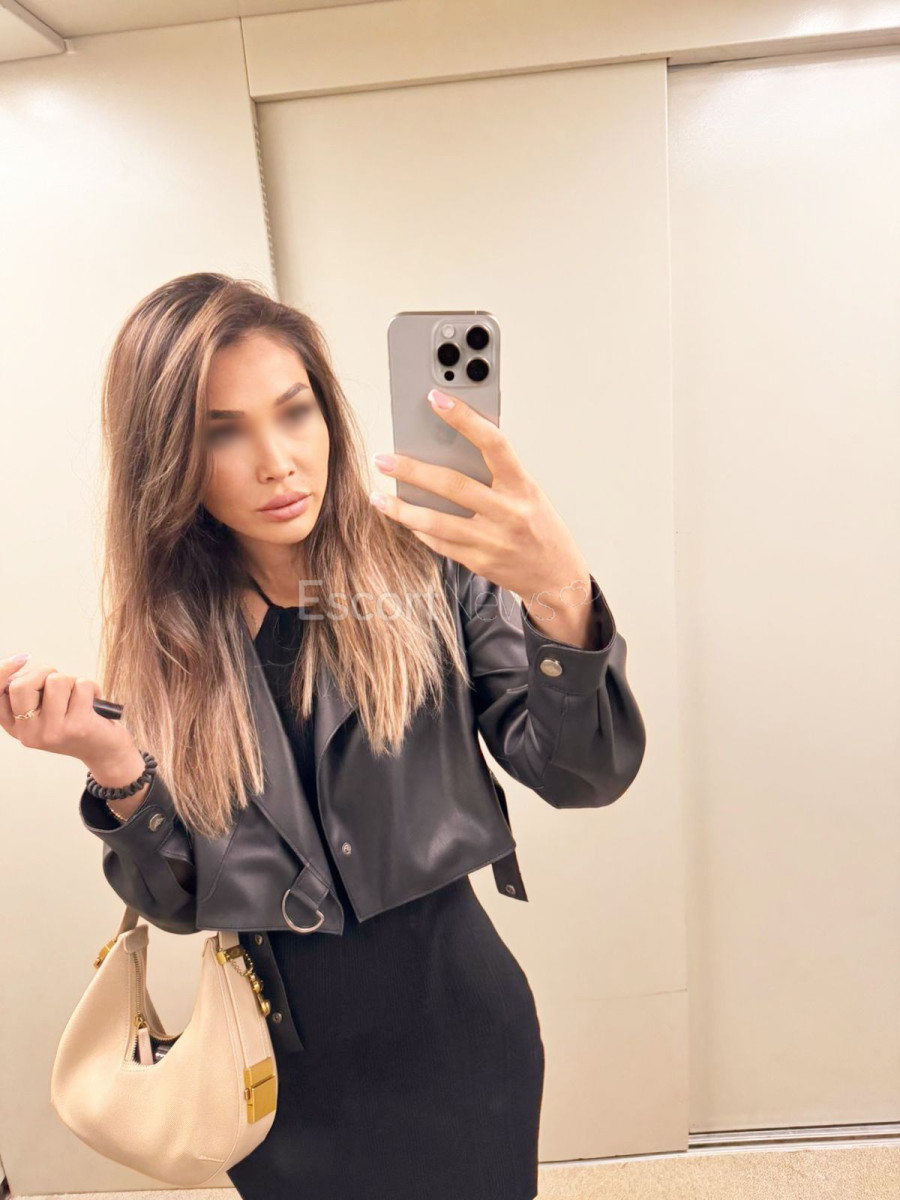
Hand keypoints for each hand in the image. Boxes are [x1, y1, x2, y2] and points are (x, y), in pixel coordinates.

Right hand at [0, 653, 133, 768]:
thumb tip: (20, 661)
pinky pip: (81, 686)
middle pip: (21, 685)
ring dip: (72, 680)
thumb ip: (30, 692)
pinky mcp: (77, 727)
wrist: (105, 750)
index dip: (2, 672)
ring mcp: (51, 732)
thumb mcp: (46, 711)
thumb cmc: (75, 722)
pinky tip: (94, 701)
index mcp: (15, 726)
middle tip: (61, 683)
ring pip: (55, 681)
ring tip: (79, 696)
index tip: (20, 659)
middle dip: (45, 672)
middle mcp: (29, 734)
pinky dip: (92, 687)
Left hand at [370, 388, 594, 608]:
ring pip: (437, 521)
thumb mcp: (528, 492)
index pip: (493, 443)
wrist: (557, 576)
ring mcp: (492, 541)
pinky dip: (418, 529)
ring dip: (402, 509)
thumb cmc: (540, 526)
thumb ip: (497, 472)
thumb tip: (452, 444)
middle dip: (413, 471)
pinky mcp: (478, 562)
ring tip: (378, 497)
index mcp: (522, 486)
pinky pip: (440, 543)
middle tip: (384, 459)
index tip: (436, 399)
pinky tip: (404, 518)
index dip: (464, 418)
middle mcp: (508, 513)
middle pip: (453, 486)